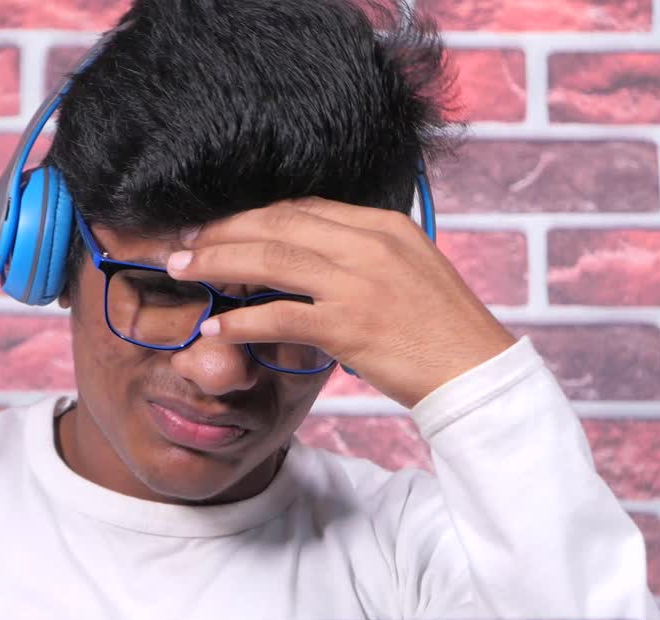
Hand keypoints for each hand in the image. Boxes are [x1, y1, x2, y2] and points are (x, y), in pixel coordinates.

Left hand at [165, 198, 515, 408]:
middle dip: (223, 231)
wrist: (477, 373)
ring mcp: (359, 283)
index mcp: (383, 225)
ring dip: (218, 263)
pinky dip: (240, 321)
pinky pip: (279, 317)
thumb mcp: (408, 271)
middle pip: (278, 223)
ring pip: (270, 260)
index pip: (303, 207)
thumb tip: (310, 256)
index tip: (218, 227)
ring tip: (183, 271)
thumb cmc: (440, 330)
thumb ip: (362, 256)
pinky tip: (214, 328)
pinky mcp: (350, 326)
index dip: (252, 216)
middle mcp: (369, 244)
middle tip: (183, 242)